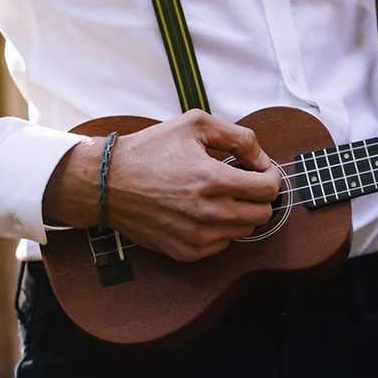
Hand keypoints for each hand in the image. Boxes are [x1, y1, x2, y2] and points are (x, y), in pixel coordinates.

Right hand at [43, 110, 283, 261]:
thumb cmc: (150, 150)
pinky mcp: (188, 252)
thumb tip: (262, 159)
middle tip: (241, 182)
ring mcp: (199, 237)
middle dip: (258, 195)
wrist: (107, 183)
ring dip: (239, 212)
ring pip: (245, 230)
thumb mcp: (195, 124)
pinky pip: (222, 244)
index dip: (270, 176)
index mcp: (215, 181)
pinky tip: (201, 211)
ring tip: (217, 194)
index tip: (259, 170)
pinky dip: (220, 228)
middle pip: (262, 213)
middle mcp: (211, 214)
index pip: (269, 189)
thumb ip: (239, 137)